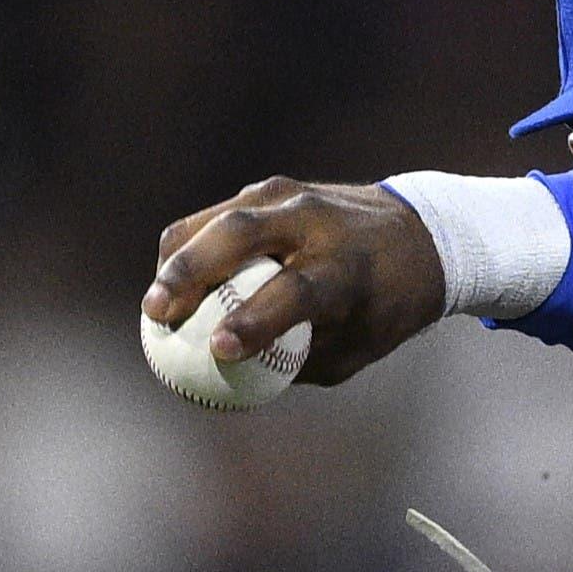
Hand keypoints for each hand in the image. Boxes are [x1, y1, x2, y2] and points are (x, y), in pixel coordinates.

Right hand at [144, 177, 447, 385]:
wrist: (418, 236)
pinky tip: (171, 281)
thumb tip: (227, 381)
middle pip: (241, 234)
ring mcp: (292, 198)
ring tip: (154, 303)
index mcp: (348, 268)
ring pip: (219, 219)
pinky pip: (217, 215)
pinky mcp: (271, 190)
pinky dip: (189, 246)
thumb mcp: (356, 347)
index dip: (254, 320)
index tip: (217, 350)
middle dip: (192, 272)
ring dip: (178, 259)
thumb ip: (295, 363)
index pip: (295, 291)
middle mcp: (317, 223)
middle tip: (158, 314)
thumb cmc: (383, 307)